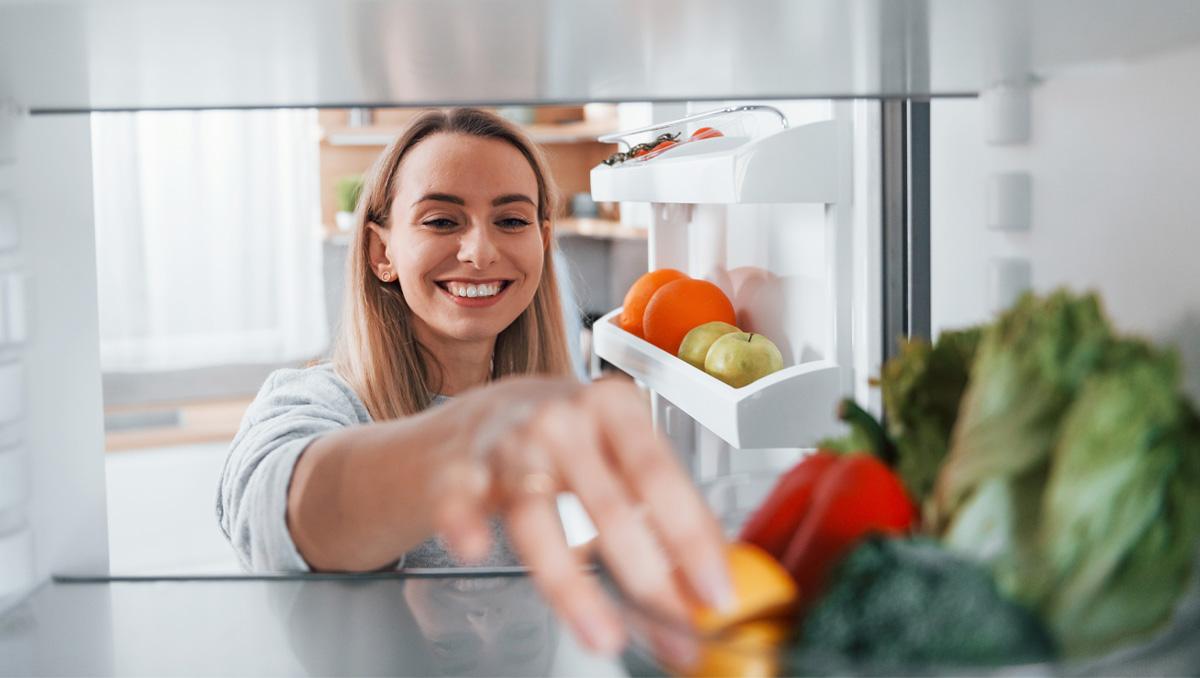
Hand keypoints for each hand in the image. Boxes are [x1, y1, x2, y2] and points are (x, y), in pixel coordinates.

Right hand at [430, 376, 731, 654]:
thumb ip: (660, 509)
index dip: (691, 539)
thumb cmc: (563, 438)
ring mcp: (506, 444)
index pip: (660, 476)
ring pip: (539, 518)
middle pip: (607, 505)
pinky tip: (476, 546)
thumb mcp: (618, 451)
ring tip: (604, 635)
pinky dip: (466, 524)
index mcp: (613, 407)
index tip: (714, 590)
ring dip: (572, 586)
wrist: (480, 417)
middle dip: (648, 580)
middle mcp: (560, 419)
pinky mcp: (457, 471)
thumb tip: (708, 583)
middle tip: (675, 631)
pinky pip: (460, 502)